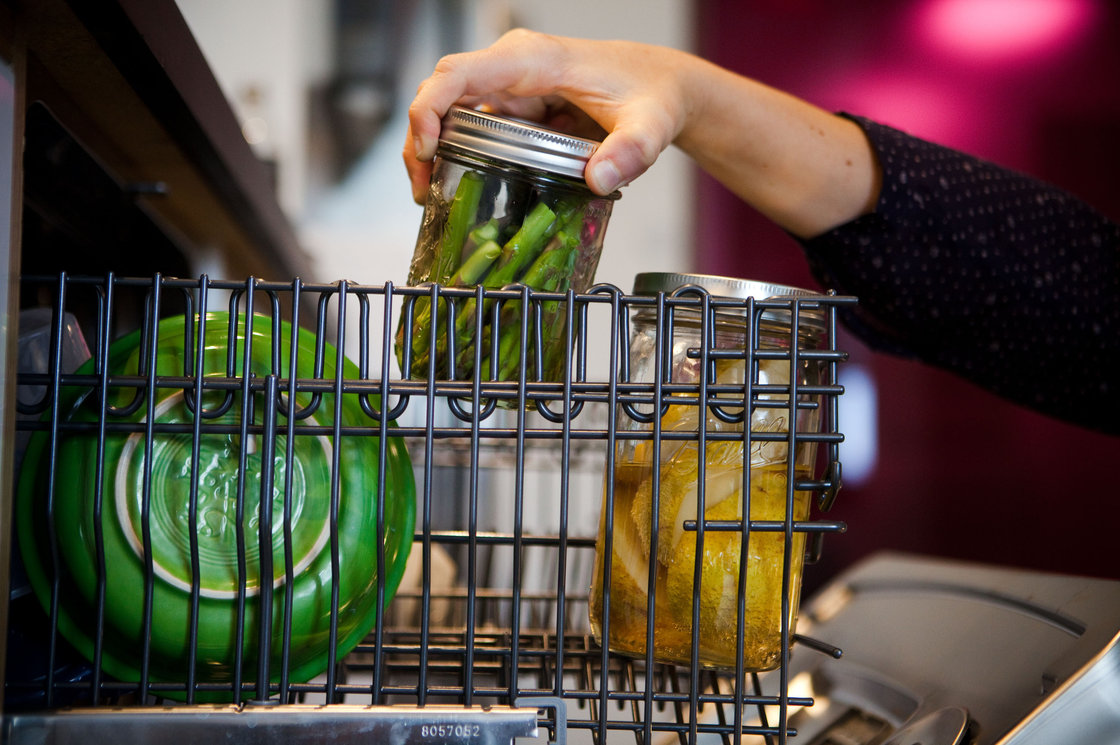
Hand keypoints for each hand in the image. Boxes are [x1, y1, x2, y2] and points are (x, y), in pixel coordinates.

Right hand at [404, 29, 692, 202]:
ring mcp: (511, 84)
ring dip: (433, 149)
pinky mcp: (516, 104)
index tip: (428, 152)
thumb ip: (629, 152)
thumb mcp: (649, 126)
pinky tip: (454, 185)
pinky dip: (455, 152)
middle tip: (422, 191)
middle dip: (421, 139)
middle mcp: (514, 66)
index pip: (460, 73)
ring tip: (429, 196)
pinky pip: (472, 122)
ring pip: (451, 109)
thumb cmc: (653, 95)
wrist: (663, 86)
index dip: (430, 109)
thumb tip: (600, 179)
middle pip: (442, 92)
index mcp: (535, 60)